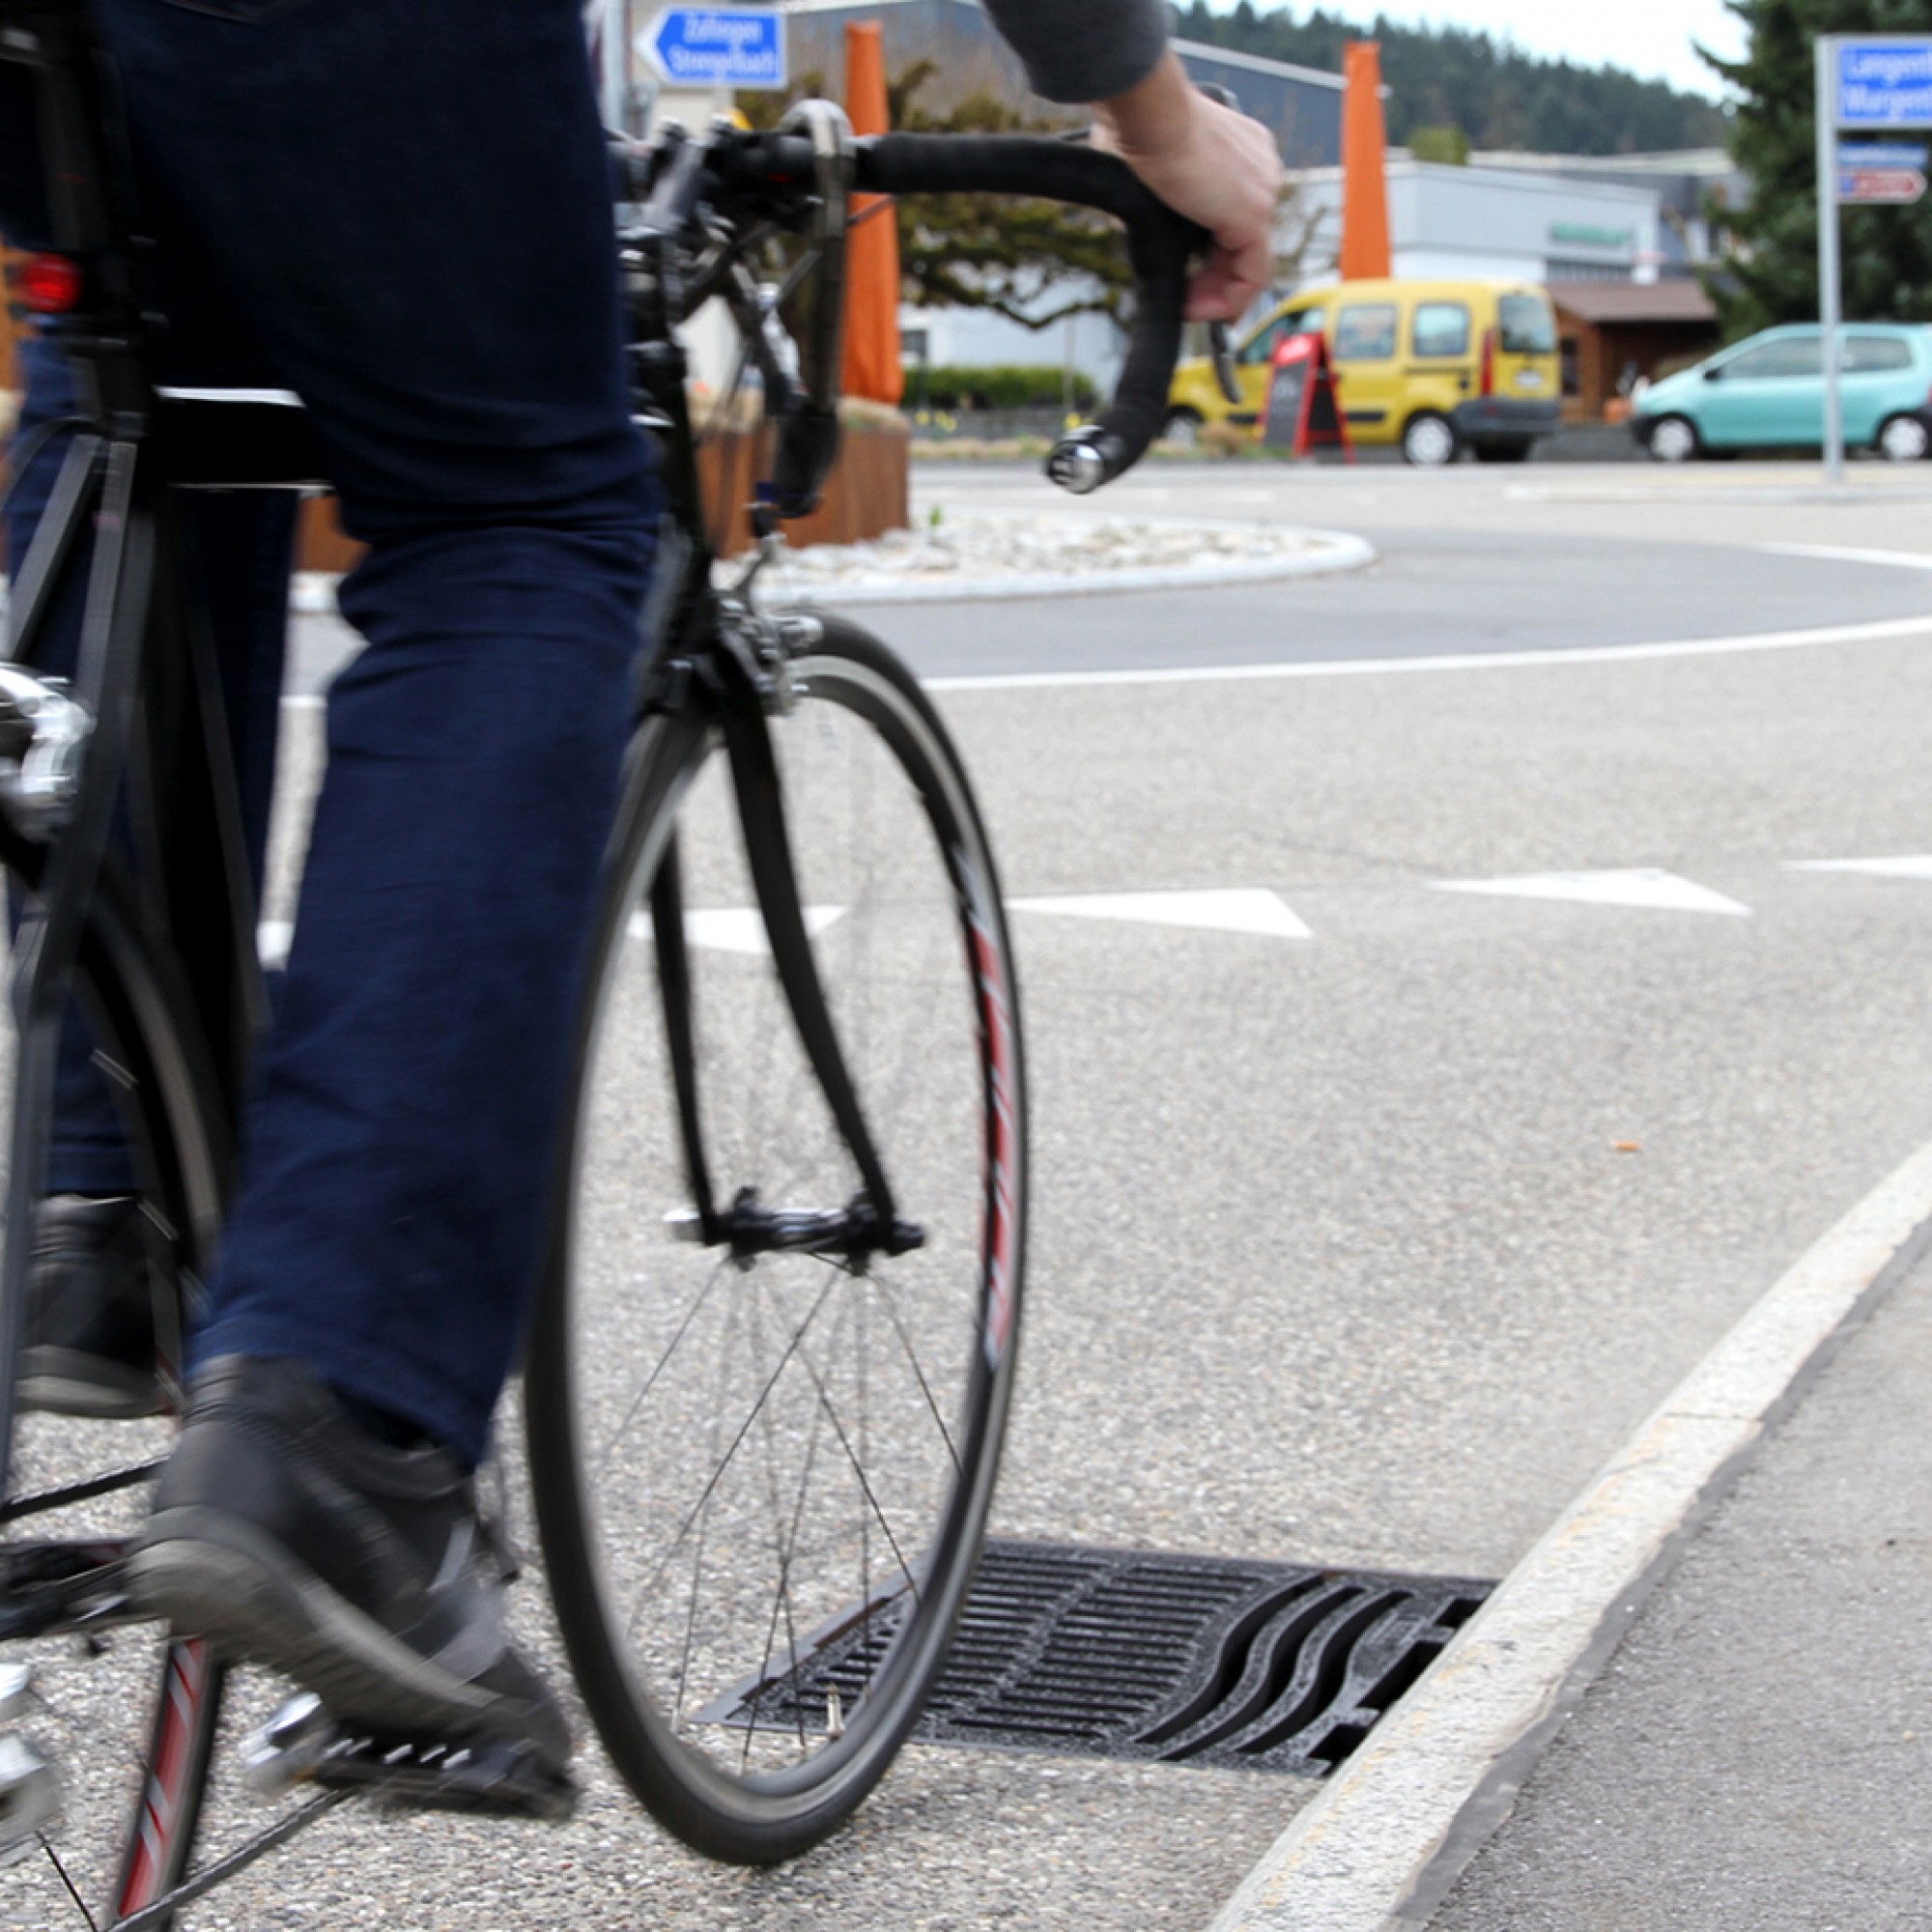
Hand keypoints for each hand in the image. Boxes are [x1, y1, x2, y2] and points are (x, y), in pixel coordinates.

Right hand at [1093, 51, 1285, 321]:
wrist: (1151, 112)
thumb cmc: (1140, 124)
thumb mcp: (1145, 167)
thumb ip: (1150, 199)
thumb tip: (1130, 225)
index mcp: (1239, 150)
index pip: (1235, 215)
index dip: (1212, 254)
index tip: (1188, 276)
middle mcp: (1260, 168)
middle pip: (1246, 242)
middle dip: (1216, 279)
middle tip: (1187, 301)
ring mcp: (1262, 191)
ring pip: (1251, 261)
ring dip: (1220, 293)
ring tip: (1189, 310)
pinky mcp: (1253, 215)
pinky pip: (1253, 274)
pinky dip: (1229, 299)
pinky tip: (1198, 310)